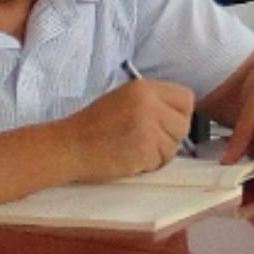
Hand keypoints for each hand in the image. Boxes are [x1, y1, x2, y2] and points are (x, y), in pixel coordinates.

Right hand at [66, 75, 193, 181]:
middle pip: (183, 124)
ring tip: (133, 149)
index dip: (179, 114)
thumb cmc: (93, 125)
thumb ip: (153, 101)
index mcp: (144, 88)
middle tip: (146, 141)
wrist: (67, 147)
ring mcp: (147, 128)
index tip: (166, 123)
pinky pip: (159, 162)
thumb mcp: (124, 98)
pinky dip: (147, 165)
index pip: (186, 99)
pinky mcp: (143, 151)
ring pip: (173, 146)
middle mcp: (149, 105)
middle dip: (170, 136)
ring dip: (157, 153)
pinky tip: (128, 159)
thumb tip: (181, 114)